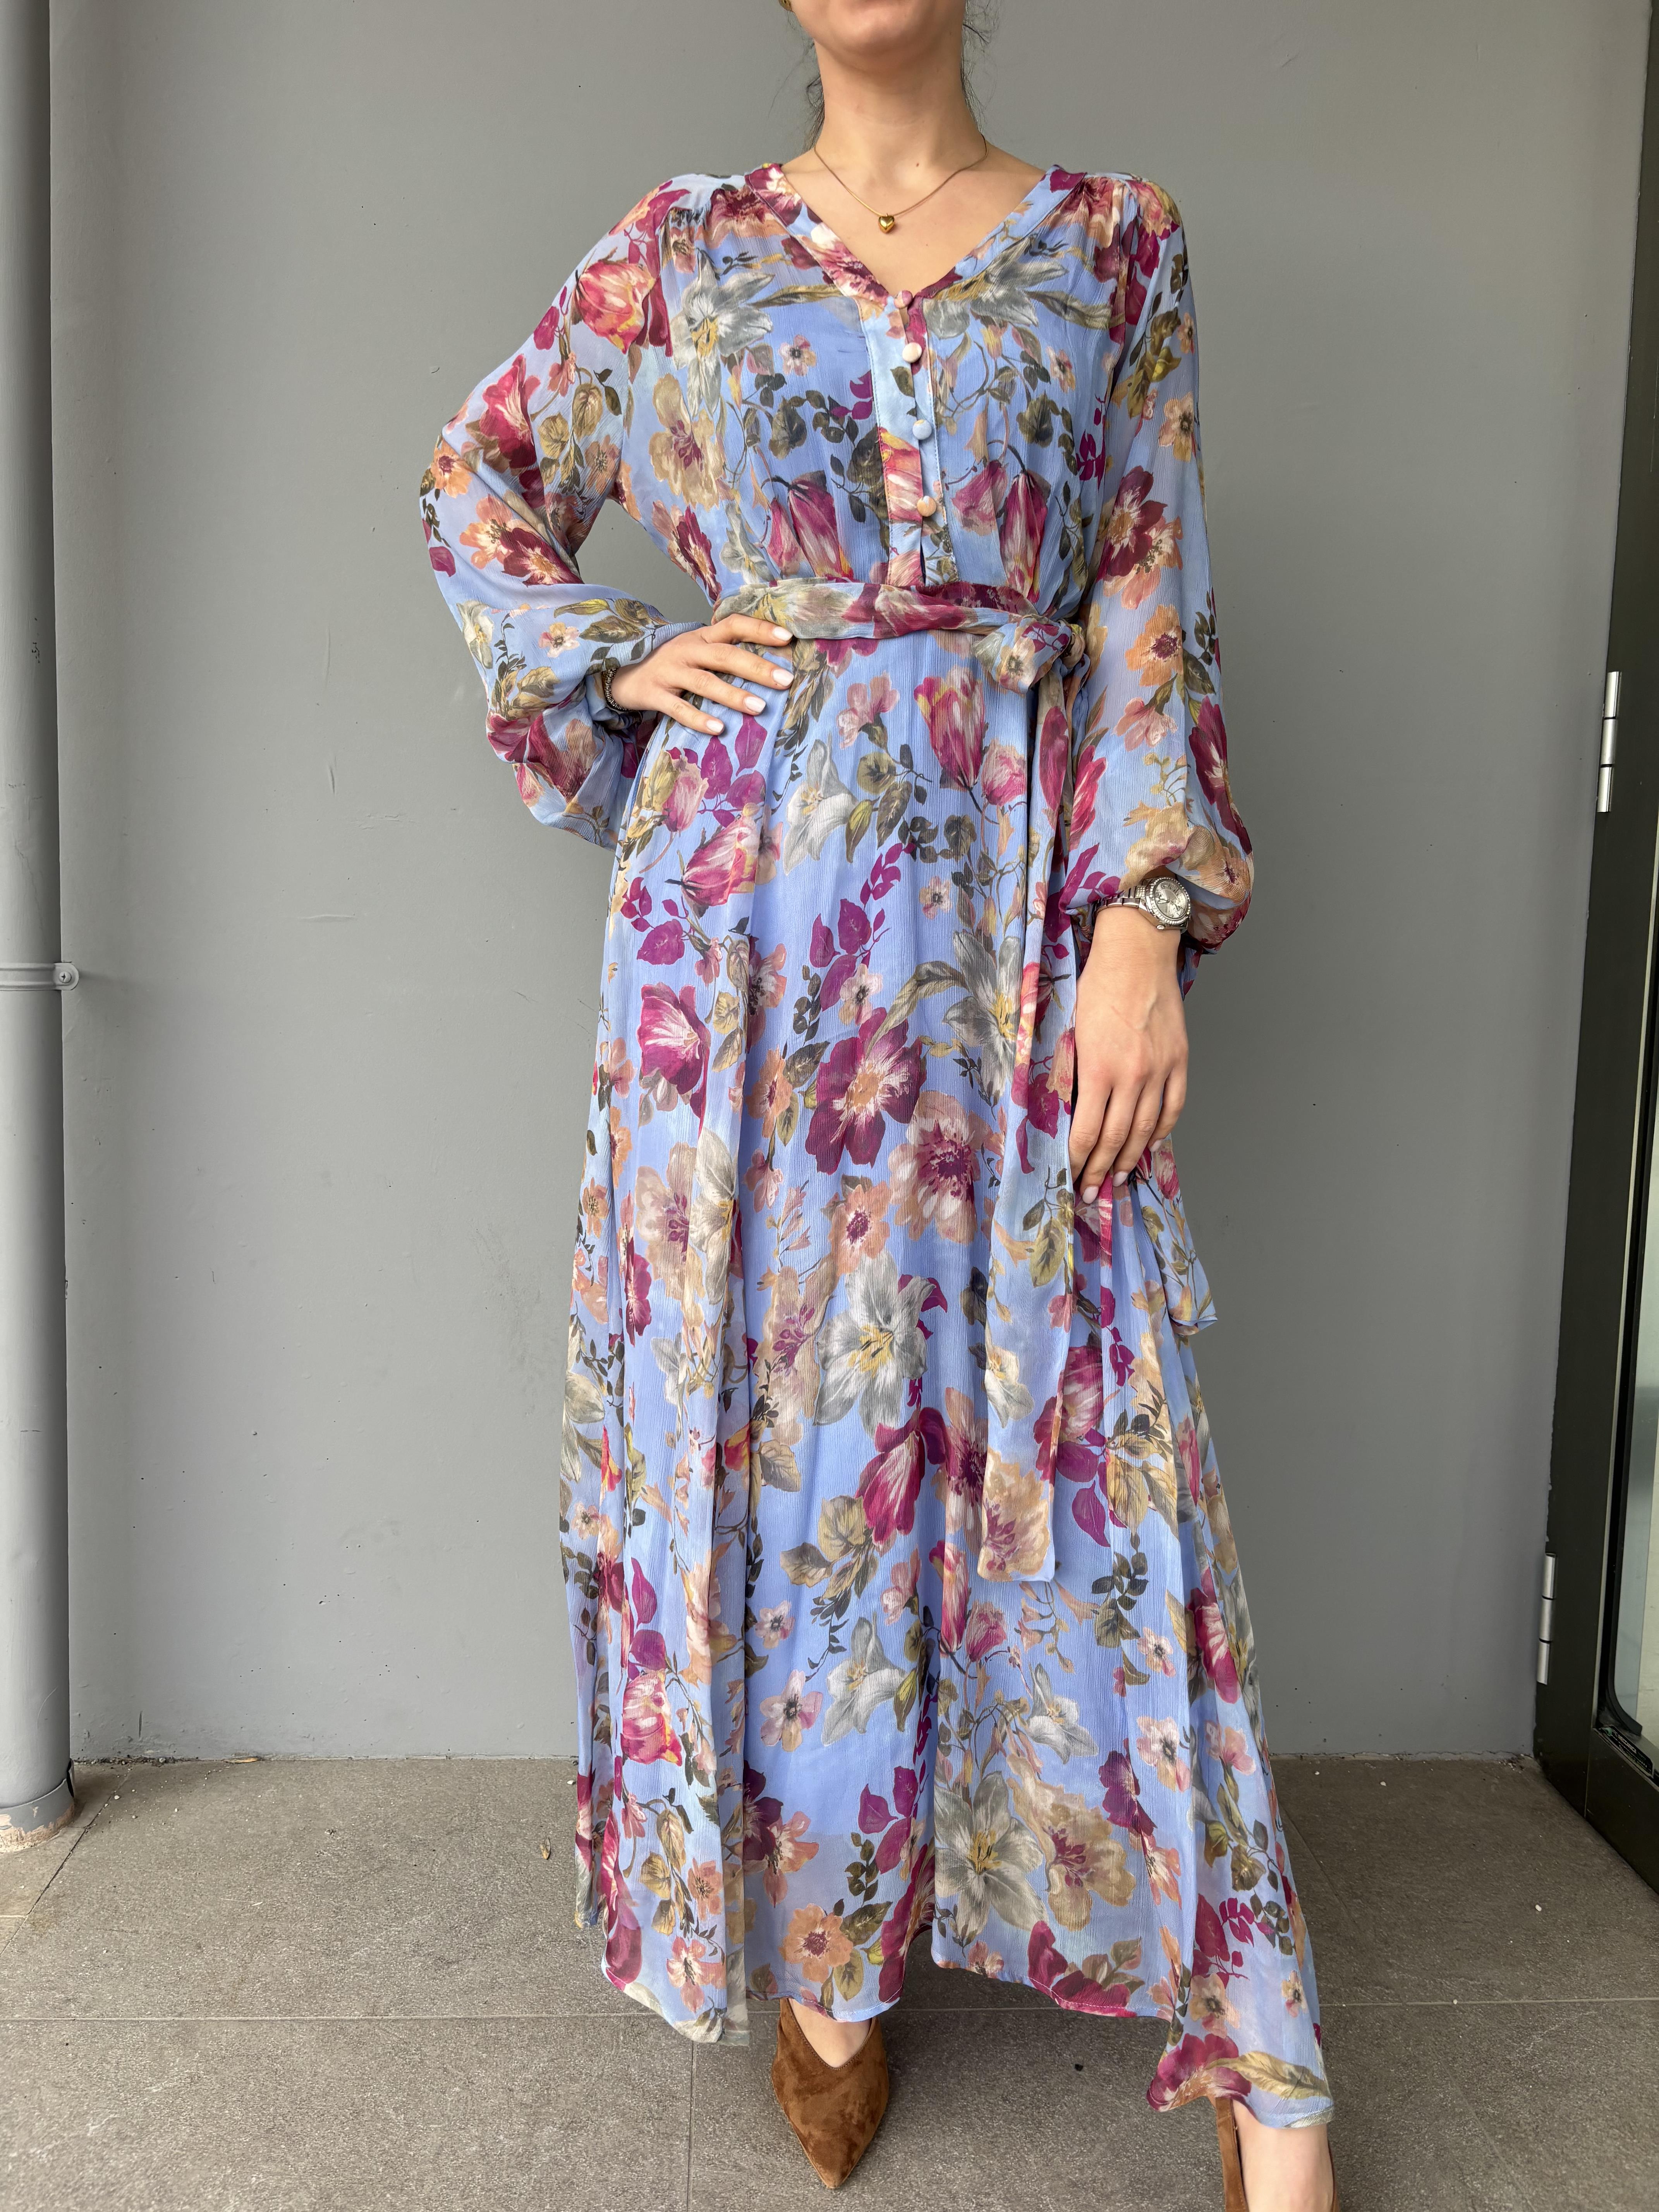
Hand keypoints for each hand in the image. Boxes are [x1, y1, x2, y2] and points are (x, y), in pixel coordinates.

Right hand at [609, 614, 794, 734]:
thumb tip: (770, 665)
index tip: (787, 638)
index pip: (733, 625)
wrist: (622, 675)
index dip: (760, 629)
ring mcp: (670, 672)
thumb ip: (725, 652)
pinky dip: (699, 719)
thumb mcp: (696, 651)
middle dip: (757, 668)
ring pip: (705, 682)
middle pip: (725, 655)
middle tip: (785, 680)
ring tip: (759, 707)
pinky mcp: (655, 695)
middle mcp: (687, 650)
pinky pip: (679, 709)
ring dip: (732, 695)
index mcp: (701, 637)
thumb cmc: (671, 665)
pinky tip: (719, 729)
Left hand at [1069, 900, 1188, 1204]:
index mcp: (1099, 1068)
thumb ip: (1072, 1072)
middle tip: (1091, 1192)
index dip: (1079, 1161)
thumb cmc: (1096, 986)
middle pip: (1116, 1138)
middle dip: (1101, 1170)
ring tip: (1119, 1179)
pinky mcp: (1179, 1060)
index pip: (1087, 1131)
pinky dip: (1161, 1132)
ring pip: (1146, 1129)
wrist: (1137, 953)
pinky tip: (1150, 1147)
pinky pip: (1173, 1108)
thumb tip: (1067, 1113)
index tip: (1070, 1177)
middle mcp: (1132, 1075)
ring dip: (1131, 1159)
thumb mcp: (1071, 1030)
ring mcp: (1160, 1070)